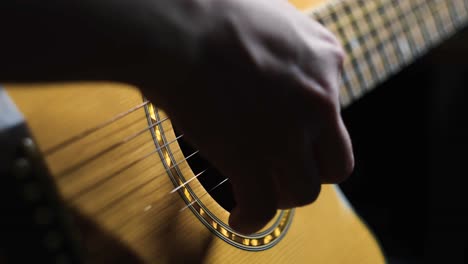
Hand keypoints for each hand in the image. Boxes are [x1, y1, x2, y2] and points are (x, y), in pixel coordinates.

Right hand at [138, 0, 352, 233]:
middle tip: (281, 171)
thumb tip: (274, 65)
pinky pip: (262, 207)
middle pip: (334, 162)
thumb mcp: (271, 18)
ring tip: (260, 193)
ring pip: (304, 190)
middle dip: (307, 171)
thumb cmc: (208, 12)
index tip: (286, 135)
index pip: (334, 113)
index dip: (308, 131)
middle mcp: (319, 99)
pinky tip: (240, 218)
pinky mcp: (252, 158)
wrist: (176, 25)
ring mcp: (288, 133)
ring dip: (282, 196)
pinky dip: (252, 219)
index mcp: (325, 60)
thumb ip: (288, 46)